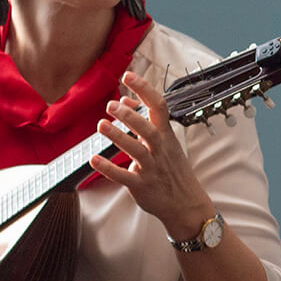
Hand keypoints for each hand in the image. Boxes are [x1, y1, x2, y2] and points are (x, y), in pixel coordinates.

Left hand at [90, 71, 212, 239]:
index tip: (128, 76)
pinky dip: (109, 168)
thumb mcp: (165, 142)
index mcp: (166, 136)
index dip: (144, 89)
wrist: (186, 204)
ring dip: (119, 137)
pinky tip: (94, 159)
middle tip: (111, 105)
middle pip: (148, 129)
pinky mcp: (142, 186)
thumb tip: (125, 98)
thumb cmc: (172, 170)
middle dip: (130, 116)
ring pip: (137, 151)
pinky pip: (124, 177)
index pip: (159, 107)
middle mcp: (160, 151)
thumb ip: (145, 120)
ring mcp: (152, 169)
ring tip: (101, 125)